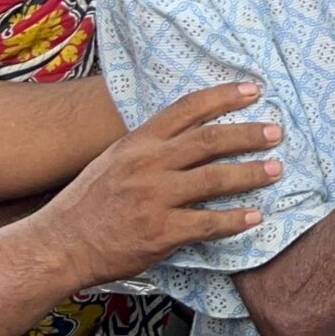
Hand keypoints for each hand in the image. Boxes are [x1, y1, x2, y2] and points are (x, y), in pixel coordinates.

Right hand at [23, 81, 279, 287]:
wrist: (58, 245)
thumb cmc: (86, 204)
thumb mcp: (112, 161)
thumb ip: (147, 146)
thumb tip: (186, 133)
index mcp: (137, 142)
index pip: (187, 108)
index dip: (223, 96)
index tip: (253, 90)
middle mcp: (148, 164)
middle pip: (210, 140)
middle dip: (248, 133)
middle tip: (276, 132)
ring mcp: (154, 198)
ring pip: (214, 179)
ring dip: (250, 173)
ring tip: (276, 169)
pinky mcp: (160, 232)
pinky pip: (208, 223)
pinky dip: (235, 219)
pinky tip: (255, 216)